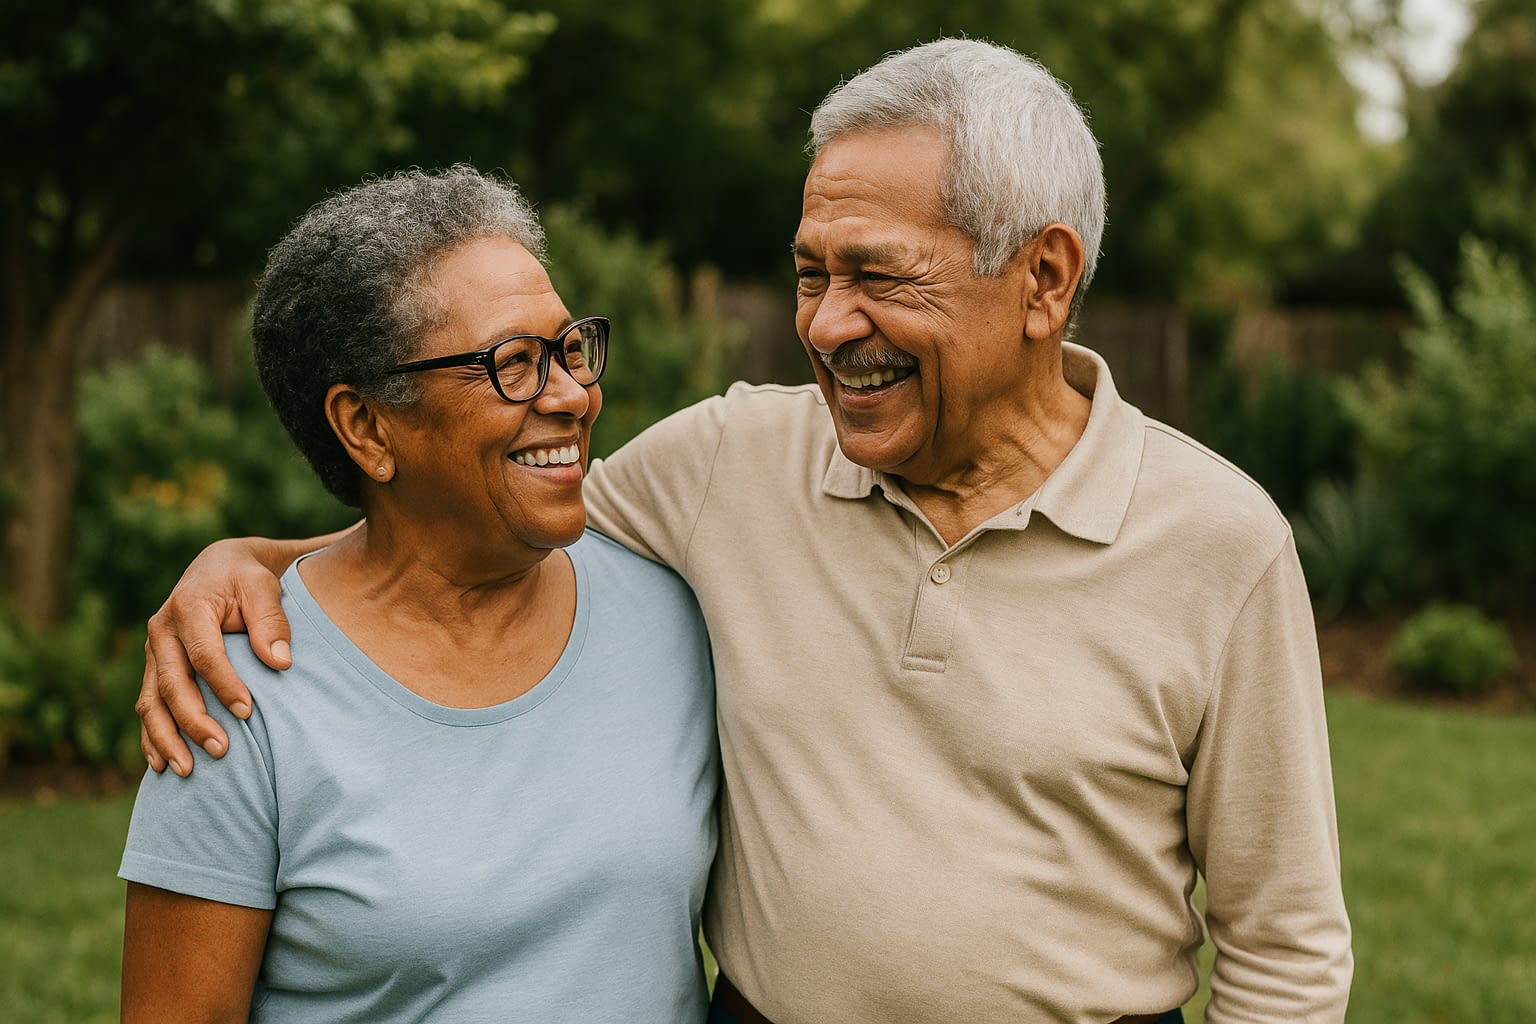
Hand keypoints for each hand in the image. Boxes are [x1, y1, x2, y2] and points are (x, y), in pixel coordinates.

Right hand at [139, 538, 291, 776]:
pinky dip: (152, 736)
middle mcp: (162, 632)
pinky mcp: (154, 668)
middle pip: (172, 684)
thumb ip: (272, 620)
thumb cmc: (246, 579)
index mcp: (189, 609)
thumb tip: (280, 661)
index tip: (248, 712)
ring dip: (167, 738)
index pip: (204, 655)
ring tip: (188, 771)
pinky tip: (162, 764)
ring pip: (151, 702)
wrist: (217, 568)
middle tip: (222, 751)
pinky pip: (147, 706)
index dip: (224, 685)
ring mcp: (154, 652)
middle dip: (194, 721)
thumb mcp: (263, 586)